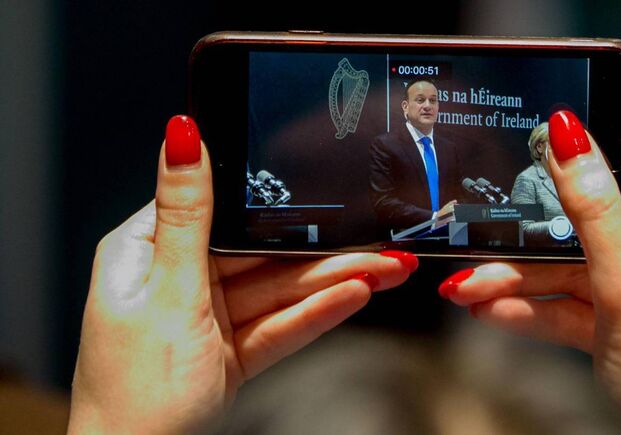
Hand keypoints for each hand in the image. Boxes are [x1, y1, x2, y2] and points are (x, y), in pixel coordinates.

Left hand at [67, 116, 417, 433]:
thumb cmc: (132, 392)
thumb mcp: (167, 293)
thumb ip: (188, 217)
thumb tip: (182, 137)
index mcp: (146, 253)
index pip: (219, 210)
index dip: (275, 198)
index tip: (325, 184)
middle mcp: (178, 280)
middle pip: (262, 254)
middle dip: (323, 248)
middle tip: (376, 237)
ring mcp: (208, 319)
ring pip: (279, 291)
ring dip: (333, 281)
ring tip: (387, 268)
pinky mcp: (231, 353)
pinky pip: (280, 326)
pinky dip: (316, 314)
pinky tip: (356, 295)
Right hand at [439, 111, 620, 433]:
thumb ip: (594, 215)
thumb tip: (571, 140)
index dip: (588, 155)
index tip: (536, 143)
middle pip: (589, 224)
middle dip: (528, 241)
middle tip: (482, 236)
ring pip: (570, 268)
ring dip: (516, 280)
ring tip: (465, 287)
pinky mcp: (619, 316)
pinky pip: (569, 301)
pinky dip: (531, 307)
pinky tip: (488, 308)